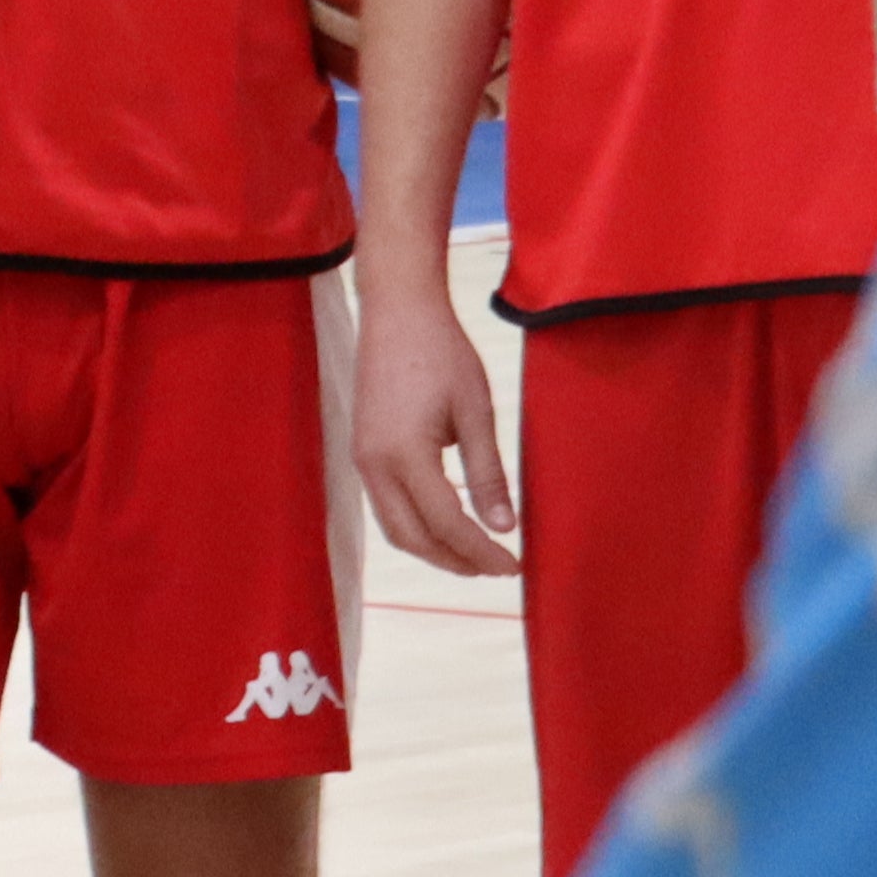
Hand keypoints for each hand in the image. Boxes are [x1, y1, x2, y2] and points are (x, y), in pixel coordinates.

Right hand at [355, 277, 522, 576]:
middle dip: (455, 561)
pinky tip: (446, 520)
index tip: (514, 566)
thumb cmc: (441, 352)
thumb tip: (504, 526)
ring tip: (474, 553)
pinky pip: (386, 505)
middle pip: (413, 538)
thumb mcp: (475, 411)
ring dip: (434, 548)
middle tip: (497, 568)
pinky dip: (417, 525)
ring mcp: (362, 458)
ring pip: (395, 527)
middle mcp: (373, 464)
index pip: (446, 523)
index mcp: (404, 454)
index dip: (481, 551)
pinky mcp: (362, 449)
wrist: (397, 309)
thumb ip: (487, 473)